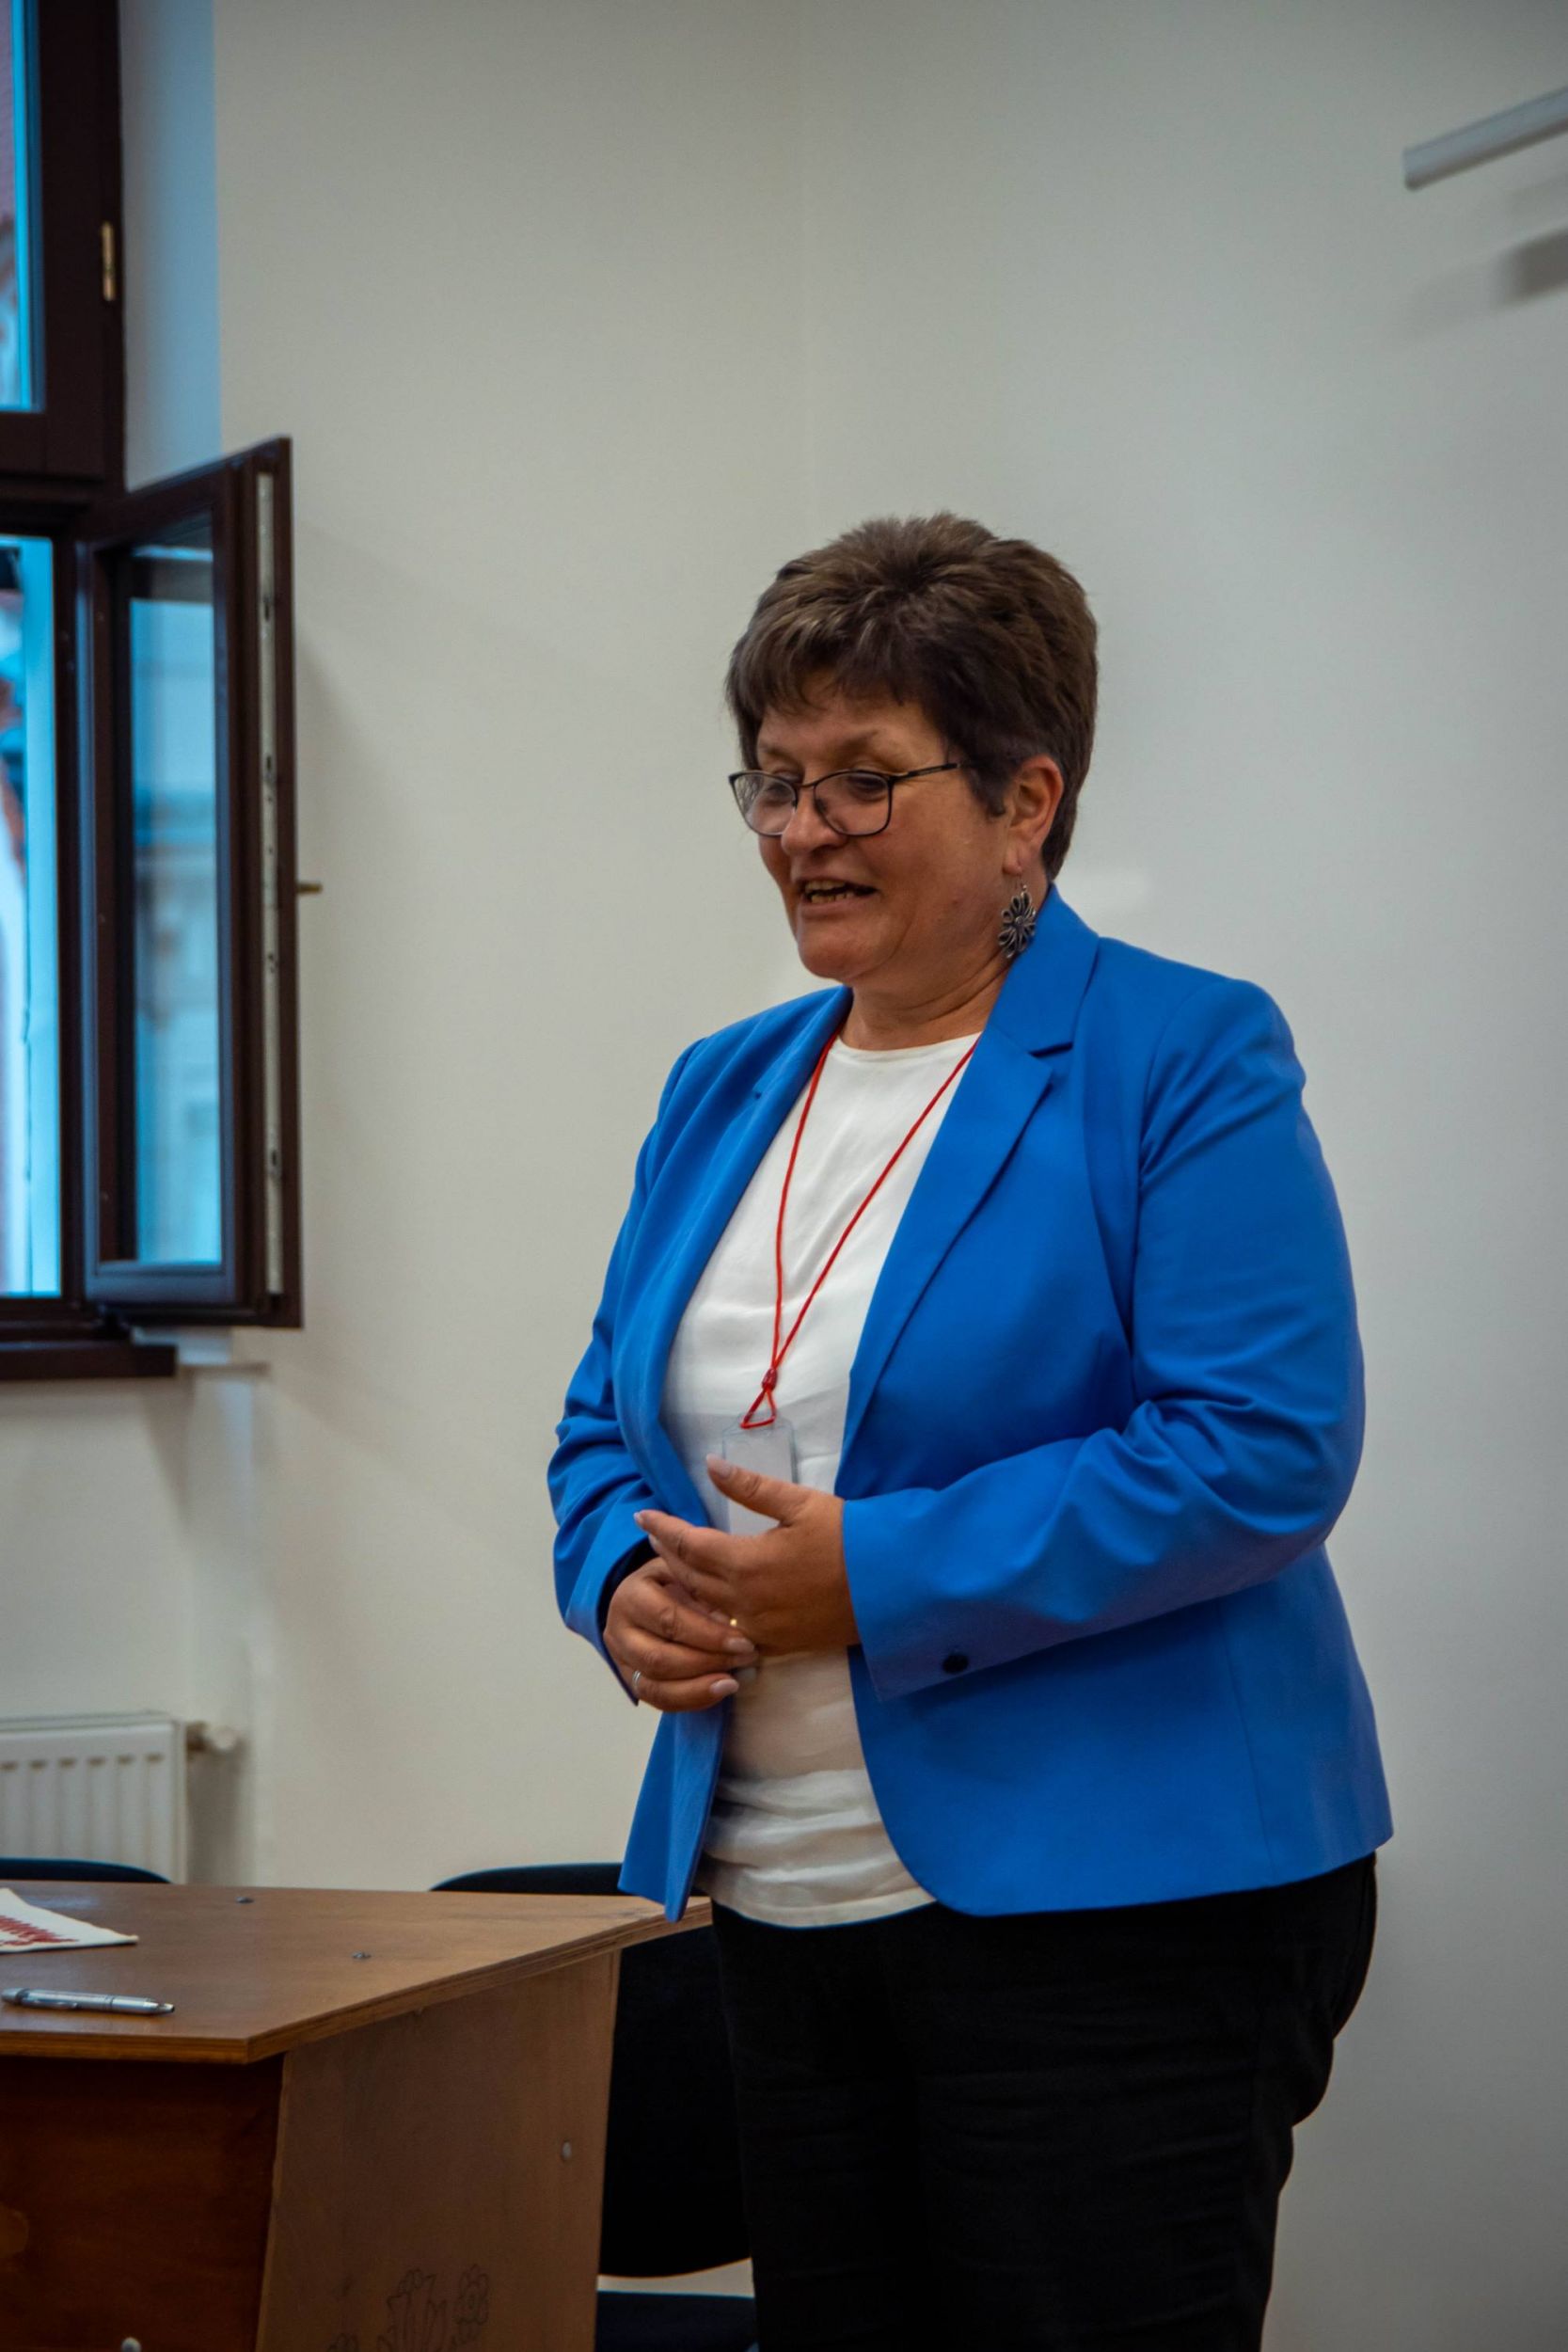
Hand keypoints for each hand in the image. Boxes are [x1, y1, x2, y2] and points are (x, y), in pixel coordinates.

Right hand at [604, 1560, 757, 1711]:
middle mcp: (617, 1630)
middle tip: (745, 1659)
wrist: (651, 1595)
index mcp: (631, 1595)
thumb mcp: (689, 1574)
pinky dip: (690, 1700)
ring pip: (656, 1686)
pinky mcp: (630, 1681)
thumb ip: (707, 1594)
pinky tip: (718, 1692)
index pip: (669, 1620)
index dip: (708, 1635)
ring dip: (699, 1688)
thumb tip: (734, 1625)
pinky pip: (659, 1700)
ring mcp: (620, 1660)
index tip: (744, 1642)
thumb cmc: (676, 1581)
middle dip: (707, 1663)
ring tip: (732, 1683)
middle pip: (660, 1658)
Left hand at [634, 1458, 857, 1653]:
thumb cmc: (849, 1538)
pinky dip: (710, 1614)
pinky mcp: (775, 1643)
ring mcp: (757, 1627)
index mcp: (744, 1563)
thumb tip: (711, 1464)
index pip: (688, 1544)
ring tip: (672, 1565)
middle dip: (668, 1554)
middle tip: (653, 1536)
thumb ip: (750, 1487)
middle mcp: (743, 1601)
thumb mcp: (800, 1503)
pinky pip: (728, 1631)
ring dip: (684, 1584)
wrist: (891, 1588)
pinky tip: (706, 1604)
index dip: (662, 1528)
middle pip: (690, 1577)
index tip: (642, 1515)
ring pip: (705, 1607)